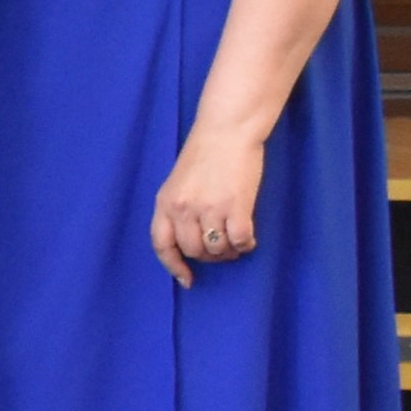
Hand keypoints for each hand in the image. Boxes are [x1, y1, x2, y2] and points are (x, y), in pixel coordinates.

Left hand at [152, 124, 264, 288]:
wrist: (226, 131)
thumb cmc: (204, 155)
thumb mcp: (179, 183)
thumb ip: (179, 208)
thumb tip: (190, 238)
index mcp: (165, 203)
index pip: (162, 244)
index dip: (173, 266)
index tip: (187, 279)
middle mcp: (183, 209)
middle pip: (193, 251)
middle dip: (209, 257)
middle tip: (222, 250)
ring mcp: (209, 209)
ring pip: (216, 250)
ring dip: (228, 252)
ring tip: (235, 243)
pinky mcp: (235, 207)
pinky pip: (240, 240)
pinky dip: (246, 245)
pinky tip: (248, 239)